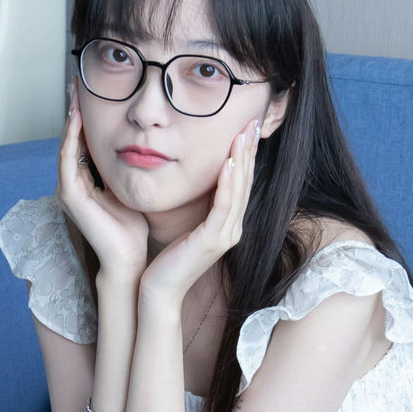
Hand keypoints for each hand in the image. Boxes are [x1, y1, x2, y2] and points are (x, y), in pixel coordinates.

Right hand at [56, 82, 149, 285]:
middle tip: (77, 81)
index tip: (92, 91)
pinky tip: (77, 119)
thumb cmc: (133, 227)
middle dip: (73, 110)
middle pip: (71, 138)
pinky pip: (68, 160)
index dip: (86, 116)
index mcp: (86, 181)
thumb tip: (146, 143)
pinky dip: (71, 138)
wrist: (128, 259)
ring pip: (67, 145)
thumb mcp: (131, 186)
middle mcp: (73, 183)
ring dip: (70, 118)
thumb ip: (130, 166)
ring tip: (75, 94)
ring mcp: (68, 189)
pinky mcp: (70, 196)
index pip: (83, 141)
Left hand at [138, 116, 262, 312]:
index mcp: (227, 224)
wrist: (158, 289)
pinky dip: (228, 183)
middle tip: (253, 122)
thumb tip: (198, 182)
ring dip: (242, 161)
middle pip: (245, 183)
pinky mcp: (213, 240)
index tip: (247, 129)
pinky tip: (229, 163)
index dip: (246, 155)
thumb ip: (197, 207)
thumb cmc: (167, 258)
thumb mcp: (186, 225)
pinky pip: (224, 206)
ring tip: (243, 136)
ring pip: (239, 191)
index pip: (241, 183)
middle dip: (249, 151)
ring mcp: (226, 236)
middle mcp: (232, 229)